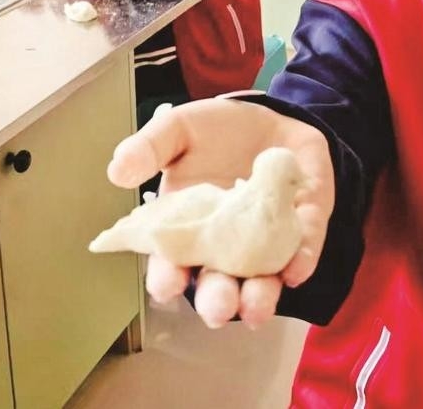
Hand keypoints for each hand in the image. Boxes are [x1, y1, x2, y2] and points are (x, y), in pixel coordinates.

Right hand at [107, 98, 334, 328]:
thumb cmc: (217, 131)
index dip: (168, 278)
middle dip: (217, 301)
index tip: (166, 284)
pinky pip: (305, 248)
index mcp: (188, 229)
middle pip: (219, 285)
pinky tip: (295, 271)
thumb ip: (150, 147)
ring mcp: (268, 239)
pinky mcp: (306, 223)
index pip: (173, 264)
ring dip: (259, 298)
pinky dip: (301, 260)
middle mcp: (227, 245)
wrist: (270, 114)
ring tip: (254, 308)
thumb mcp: (178, 129)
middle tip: (216, 309)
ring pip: (263, 281)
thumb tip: (117, 171)